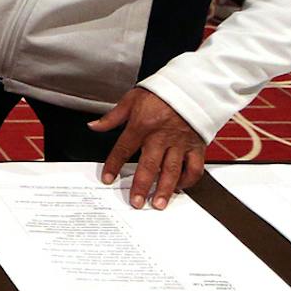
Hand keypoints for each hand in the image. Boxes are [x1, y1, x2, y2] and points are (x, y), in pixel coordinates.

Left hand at [93, 87, 208, 208]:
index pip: (123, 149)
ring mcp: (180, 143)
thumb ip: (112, 117)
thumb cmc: (161, 93)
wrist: (192, 86)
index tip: (108, 179)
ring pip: (172, 171)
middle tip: (136, 203)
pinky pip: (194, 167)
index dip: (114, 165)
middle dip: (141, 186)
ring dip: (164, 190)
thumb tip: (93, 126)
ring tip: (158, 204)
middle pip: (149, 165)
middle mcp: (161, 136)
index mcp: (142, 125)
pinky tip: (179, 188)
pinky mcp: (196, 146)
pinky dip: (188, 180)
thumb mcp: (131, 99)